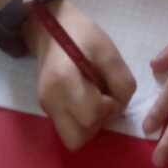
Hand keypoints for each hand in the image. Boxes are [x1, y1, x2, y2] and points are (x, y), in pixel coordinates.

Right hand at [24, 0, 135, 151]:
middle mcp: (50, 101)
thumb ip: (122, 81)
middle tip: (102, 97)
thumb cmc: (81, 35)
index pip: (91, 115)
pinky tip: (84, 97)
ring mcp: (45, 108)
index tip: (109, 89)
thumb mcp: (108, 50)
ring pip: (72, 138)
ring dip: (89, 124)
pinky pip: (68, 127)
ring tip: (94, 96)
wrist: (49, 28)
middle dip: (97, 123)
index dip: (108, 107)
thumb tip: (120, 107)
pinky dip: (80, 119)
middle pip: (77, 139)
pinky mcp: (47, 109)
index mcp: (63, 81)